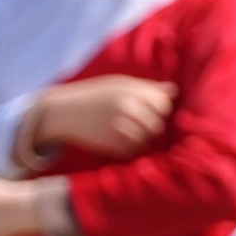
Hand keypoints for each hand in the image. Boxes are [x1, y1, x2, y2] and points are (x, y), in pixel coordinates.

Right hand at [32, 75, 176, 156]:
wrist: (61, 111)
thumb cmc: (94, 95)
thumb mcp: (119, 84)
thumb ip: (147, 87)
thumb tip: (174, 91)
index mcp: (130, 91)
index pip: (163, 105)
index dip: (159, 109)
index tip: (149, 111)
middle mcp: (125, 108)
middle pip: (156, 125)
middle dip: (151, 126)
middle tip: (138, 124)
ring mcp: (116, 127)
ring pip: (145, 140)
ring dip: (141, 139)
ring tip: (128, 133)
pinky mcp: (107, 144)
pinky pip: (130, 151)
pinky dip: (129, 149)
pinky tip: (120, 141)